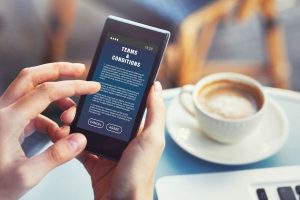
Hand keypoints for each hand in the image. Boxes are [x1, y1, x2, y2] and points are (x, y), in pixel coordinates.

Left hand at [0, 63, 99, 199]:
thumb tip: (79, 139)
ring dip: (56, 98)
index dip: (73, 86)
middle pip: (32, 76)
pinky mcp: (7, 123)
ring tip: (71, 115)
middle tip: (79, 70)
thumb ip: (56, 156)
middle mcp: (3, 111)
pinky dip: (49, 117)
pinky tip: (57, 133)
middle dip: (59, 70)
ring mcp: (4, 116)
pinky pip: (32, 111)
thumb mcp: (26, 176)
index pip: (46, 91)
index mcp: (7, 120)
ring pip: (32, 91)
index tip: (92, 87)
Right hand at [78, 82, 164, 199]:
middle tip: (75, 107)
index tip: (95, 87)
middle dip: (86, 109)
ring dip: (76, 123)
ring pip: (89, 130)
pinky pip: (80, 147)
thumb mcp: (152, 140)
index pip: (122, 107)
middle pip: (102, 116)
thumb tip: (156, 88)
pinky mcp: (95, 161)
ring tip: (67, 120)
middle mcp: (123, 139)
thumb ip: (155, 113)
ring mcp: (108, 150)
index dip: (109, 96)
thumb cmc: (139, 176)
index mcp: (138, 131)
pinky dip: (70, 141)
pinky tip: (64, 135)